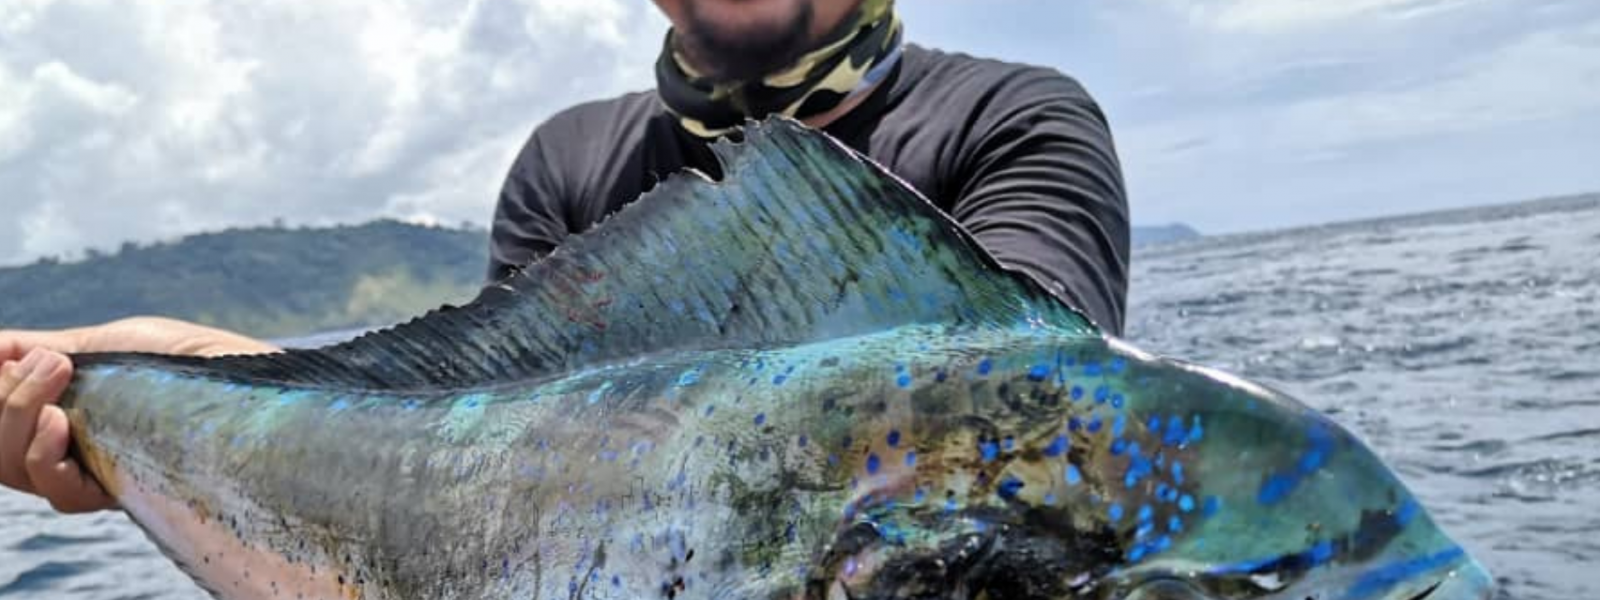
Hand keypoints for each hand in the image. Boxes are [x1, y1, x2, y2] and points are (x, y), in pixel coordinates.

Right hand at [0, 317, 278, 512]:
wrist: (246, 374)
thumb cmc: (186, 359)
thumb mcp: (105, 345)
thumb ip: (45, 351)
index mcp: (63, 423)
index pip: (0, 430)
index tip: (7, 355)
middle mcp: (74, 457)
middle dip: (1, 399)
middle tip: (45, 360)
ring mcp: (98, 478)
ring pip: (14, 468)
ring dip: (14, 412)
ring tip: (57, 370)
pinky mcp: (125, 494)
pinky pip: (58, 494)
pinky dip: (41, 453)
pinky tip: (58, 420)